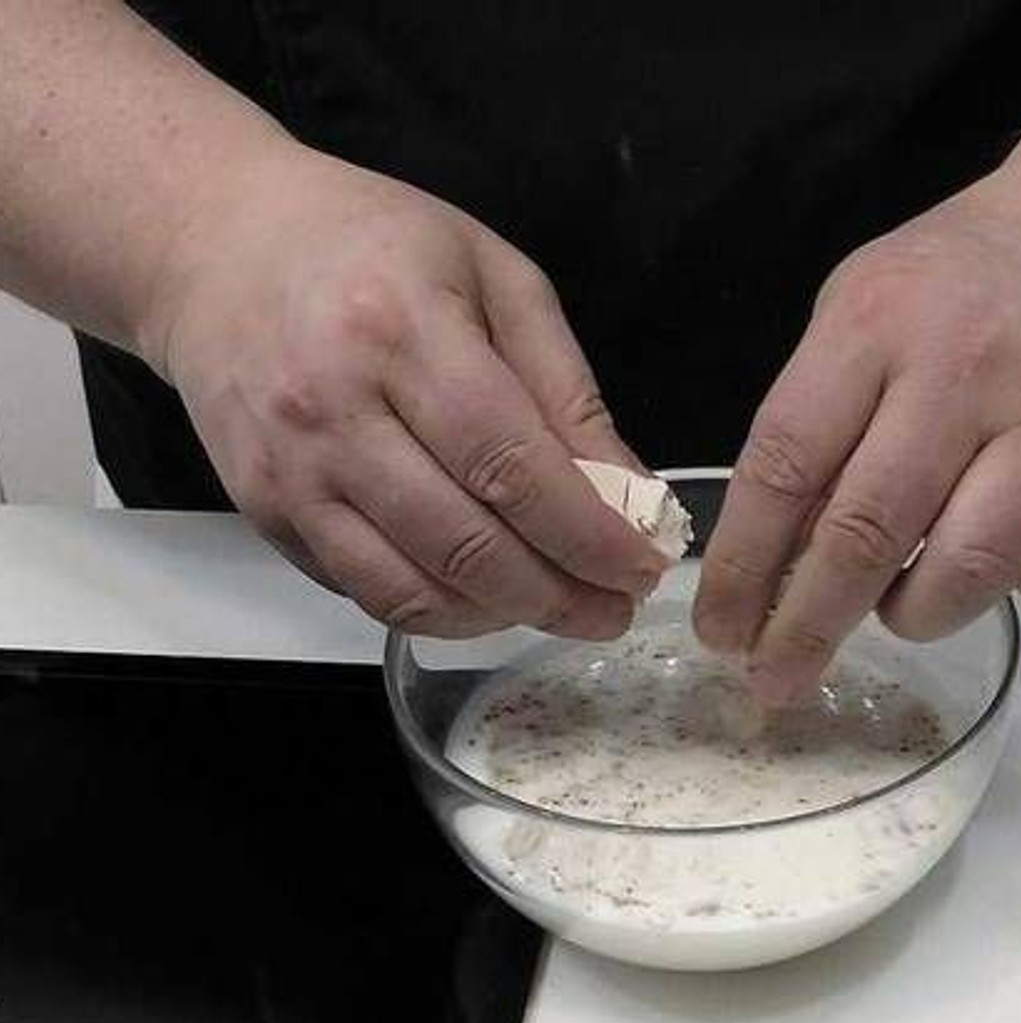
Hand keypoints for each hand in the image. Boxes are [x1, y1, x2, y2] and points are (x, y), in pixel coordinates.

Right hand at [143, 147, 667, 637]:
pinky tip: (487, 595)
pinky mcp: (264, 511)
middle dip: (559, 596)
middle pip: (466, 543)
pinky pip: (364, 591)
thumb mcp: (493, 276)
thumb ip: (564, 386)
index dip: (587, 533)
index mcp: (401, 328)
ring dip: (504, 617)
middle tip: (614, 608)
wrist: (217, 246)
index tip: (641, 566)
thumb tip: (627, 491)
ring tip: (562, 607)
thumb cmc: (370, 244)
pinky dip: (438, 612)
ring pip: (412, 590)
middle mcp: (333, 408)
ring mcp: (290, 471)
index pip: (510, 463)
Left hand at [694, 169, 1020, 704]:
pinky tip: (1007, 568)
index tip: (719, 631)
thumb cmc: (956, 278)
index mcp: (872, 328)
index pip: (783, 464)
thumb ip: (814, 416)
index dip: (743, 564)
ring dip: (918, 614)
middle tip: (777, 681)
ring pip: (975, 563)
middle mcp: (960, 372)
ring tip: (895, 608)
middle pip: (868, 531)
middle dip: (809, 626)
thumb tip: (775, 554)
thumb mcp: (856, 310)